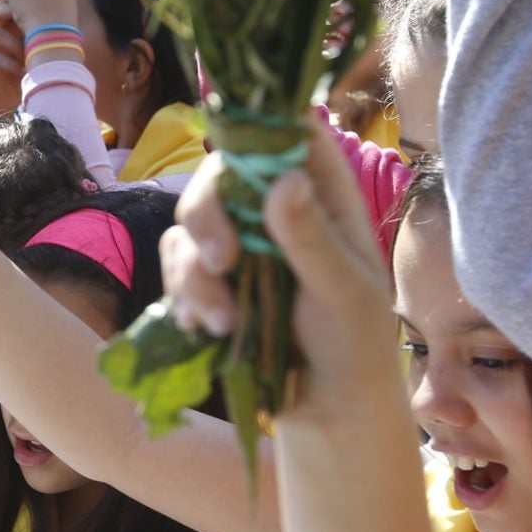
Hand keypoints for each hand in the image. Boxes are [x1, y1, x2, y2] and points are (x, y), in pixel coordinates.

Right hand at [163, 134, 396, 424]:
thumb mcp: (345, 292)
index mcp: (321, 193)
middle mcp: (275, 206)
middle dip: (206, 216)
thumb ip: (312, 240)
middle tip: (220, 262)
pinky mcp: (212, 276)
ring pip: (189, 224)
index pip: (286, 132)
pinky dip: (182, 295)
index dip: (255, 126)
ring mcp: (240, 240)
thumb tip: (284, 180)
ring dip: (194, 274)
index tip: (232, 155)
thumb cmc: (355, 342)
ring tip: (224, 325)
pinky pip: (176, 264)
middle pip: (219, 173)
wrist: (329, 405)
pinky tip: (203, 329)